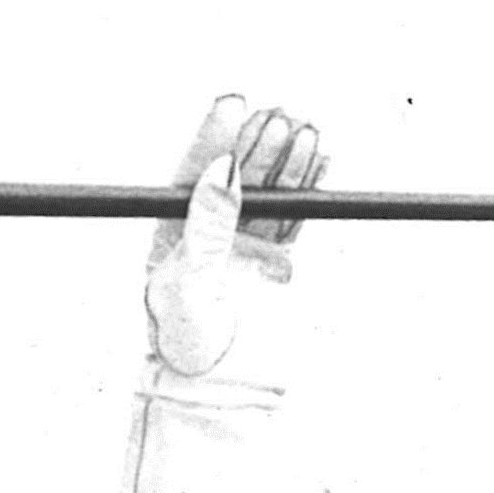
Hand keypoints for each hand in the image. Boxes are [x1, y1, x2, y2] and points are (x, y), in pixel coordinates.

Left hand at [143, 94, 325, 380]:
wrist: (218, 390)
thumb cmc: (188, 342)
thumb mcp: (191, 281)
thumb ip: (207, 226)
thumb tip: (221, 170)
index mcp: (173, 231)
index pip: (193, 172)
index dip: (214, 135)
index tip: (233, 102)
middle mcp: (207, 232)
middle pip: (235, 175)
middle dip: (258, 143)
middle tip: (280, 117)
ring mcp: (241, 244)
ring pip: (268, 192)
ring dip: (287, 160)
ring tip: (306, 130)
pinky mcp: (271, 260)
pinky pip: (292, 216)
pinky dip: (307, 189)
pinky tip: (321, 159)